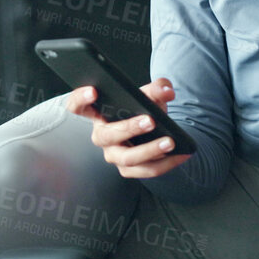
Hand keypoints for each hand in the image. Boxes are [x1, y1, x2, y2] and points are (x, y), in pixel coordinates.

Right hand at [66, 79, 191, 178]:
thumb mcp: (150, 95)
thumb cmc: (144, 109)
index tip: (94, 91)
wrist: (157, 131)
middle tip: (150, 120)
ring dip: (150, 150)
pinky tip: (181, 154)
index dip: (80, 99)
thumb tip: (167, 90)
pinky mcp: (129, 170)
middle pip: (106, 135)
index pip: (77, 106)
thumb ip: (157, 88)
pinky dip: (166, 163)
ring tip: (170, 142)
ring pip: (127, 158)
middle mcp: (102, 136)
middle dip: (128, 128)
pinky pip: (147, 170)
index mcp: (98, 113)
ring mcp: (114, 155)